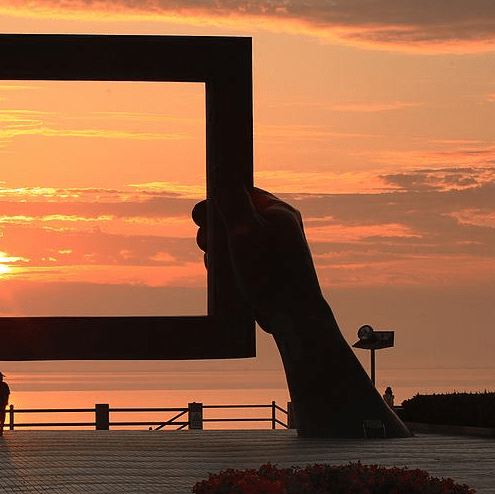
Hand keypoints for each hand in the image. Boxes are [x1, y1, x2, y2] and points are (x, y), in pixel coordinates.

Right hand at [193, 187, 325, 333]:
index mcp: (278, 212)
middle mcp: (278, 227)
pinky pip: (240, 260)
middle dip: (215, 232)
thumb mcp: (245, 232)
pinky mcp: (267, 269)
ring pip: (233, 241)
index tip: (201, 218)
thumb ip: (232, 202)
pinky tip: (226, 278)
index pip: (241, 193)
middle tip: (205, 245)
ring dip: (218, 252)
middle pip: (234, 218)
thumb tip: (222, 175)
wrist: (293, 318)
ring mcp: (273, 249)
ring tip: (217, 266)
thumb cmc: (271, 274)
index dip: (218, 203)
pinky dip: (228, 267)